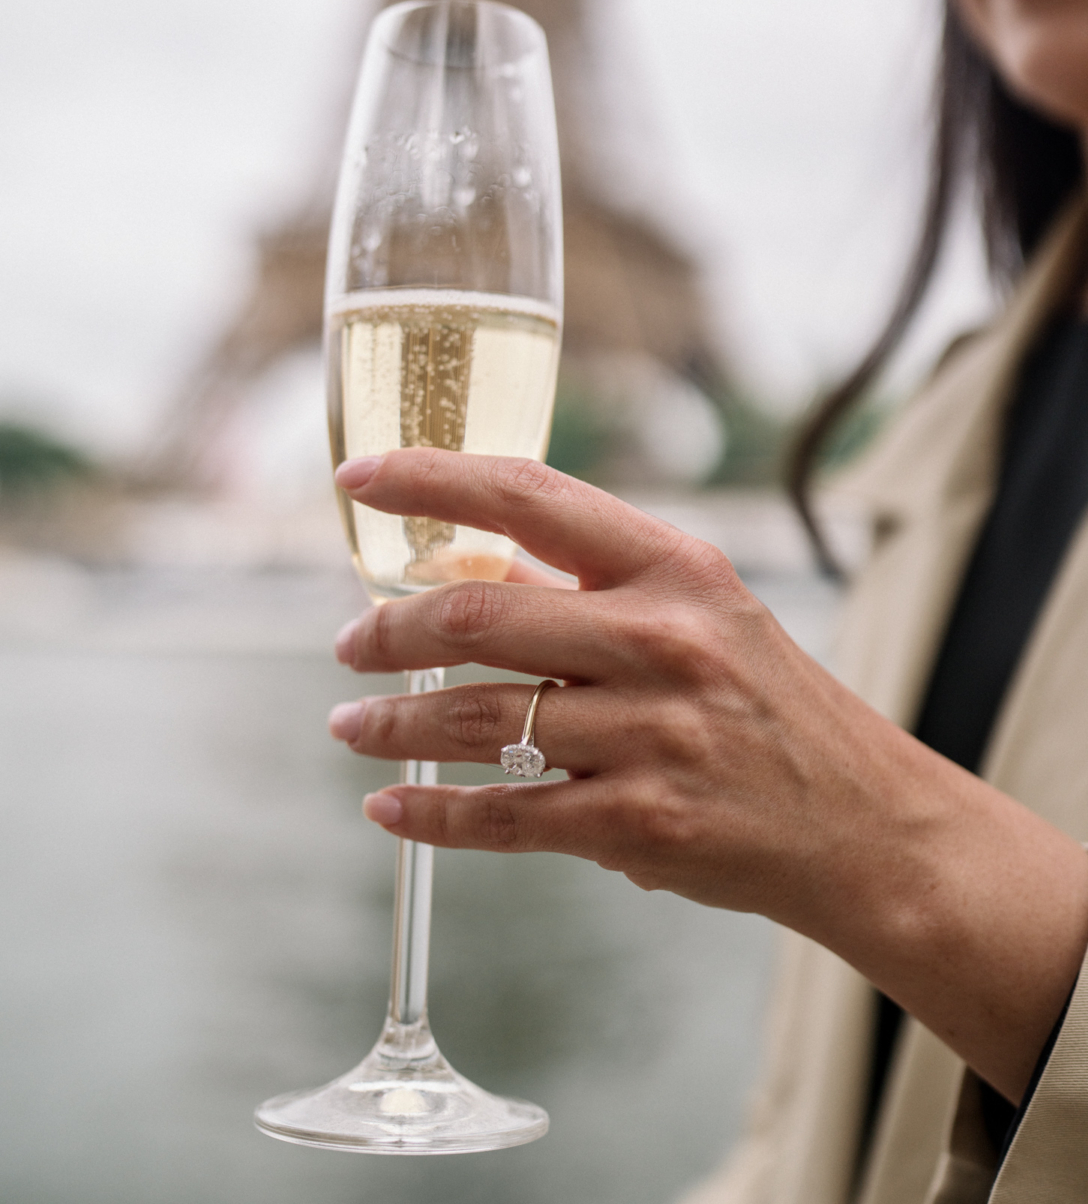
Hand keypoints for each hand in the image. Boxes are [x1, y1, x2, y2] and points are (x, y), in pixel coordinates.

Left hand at [329, 449, 1087, 1101]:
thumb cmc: (771, 704)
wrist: (863, 823)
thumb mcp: (704, 614)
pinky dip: (432, 816)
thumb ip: (594, 588)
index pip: (530, 496)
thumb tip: (470, 569)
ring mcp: (652, 735)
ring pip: (477, 720)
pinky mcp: (639, 826)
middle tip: (347, 644)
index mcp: (675, 567)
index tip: (360, 478)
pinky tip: (390, 811)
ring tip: (351, 724)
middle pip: (478, 616)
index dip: (431, 478)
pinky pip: (505, 816)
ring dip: (392, 725)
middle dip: (387, 631)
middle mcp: (662, 639)